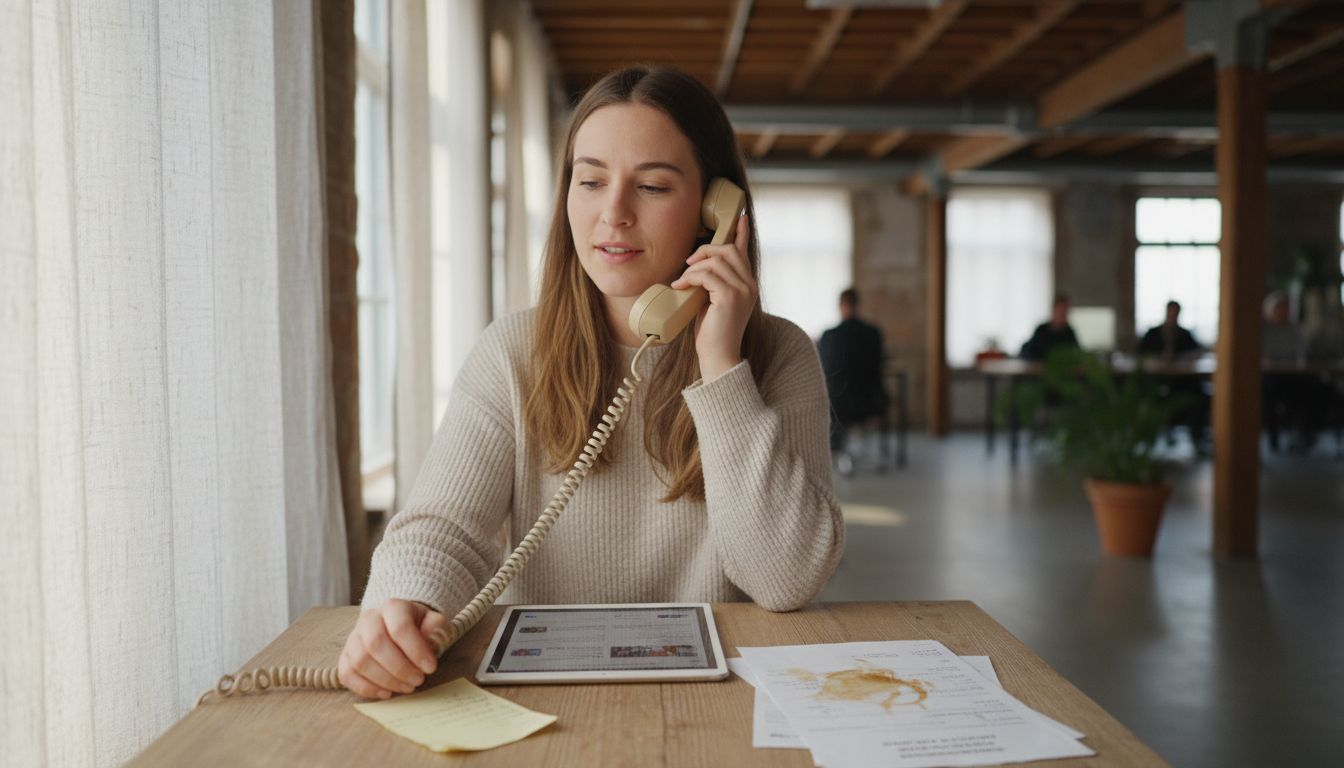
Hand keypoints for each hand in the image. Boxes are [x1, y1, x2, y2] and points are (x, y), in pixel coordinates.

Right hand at [338, 599, 447, 698]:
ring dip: (385, 680)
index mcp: (393, 607)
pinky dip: (367, 688)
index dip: (416, 650)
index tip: (431, 668)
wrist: (399, 626)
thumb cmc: (420, 627)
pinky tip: (387, 693)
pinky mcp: (345, 656)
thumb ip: (437, 628)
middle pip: (376, 644)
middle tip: (418, 681)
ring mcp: (353, 637)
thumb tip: (430, 639)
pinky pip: (347, 674)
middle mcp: (369, 618)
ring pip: (360, 661)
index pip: (400, 627)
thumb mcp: (435, 623)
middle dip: (400, 668)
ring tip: (406, 687)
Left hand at [671, 213, 755, 379]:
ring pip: (716, 260)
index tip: (741, 217)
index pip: (744, 252)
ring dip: (693, 268)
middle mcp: (749, 285)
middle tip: (688, 264)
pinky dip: (690, 277)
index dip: (741, 233)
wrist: (718, 356)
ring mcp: (743, 290)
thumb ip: (712, 283)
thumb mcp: (712, 301)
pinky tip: (680, 286)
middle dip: (705, 251)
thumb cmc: (712, 332)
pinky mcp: (730, 297)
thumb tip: (699, 266)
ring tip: (683, 281)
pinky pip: (707, 274)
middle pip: (728, 250)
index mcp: (747, 285)